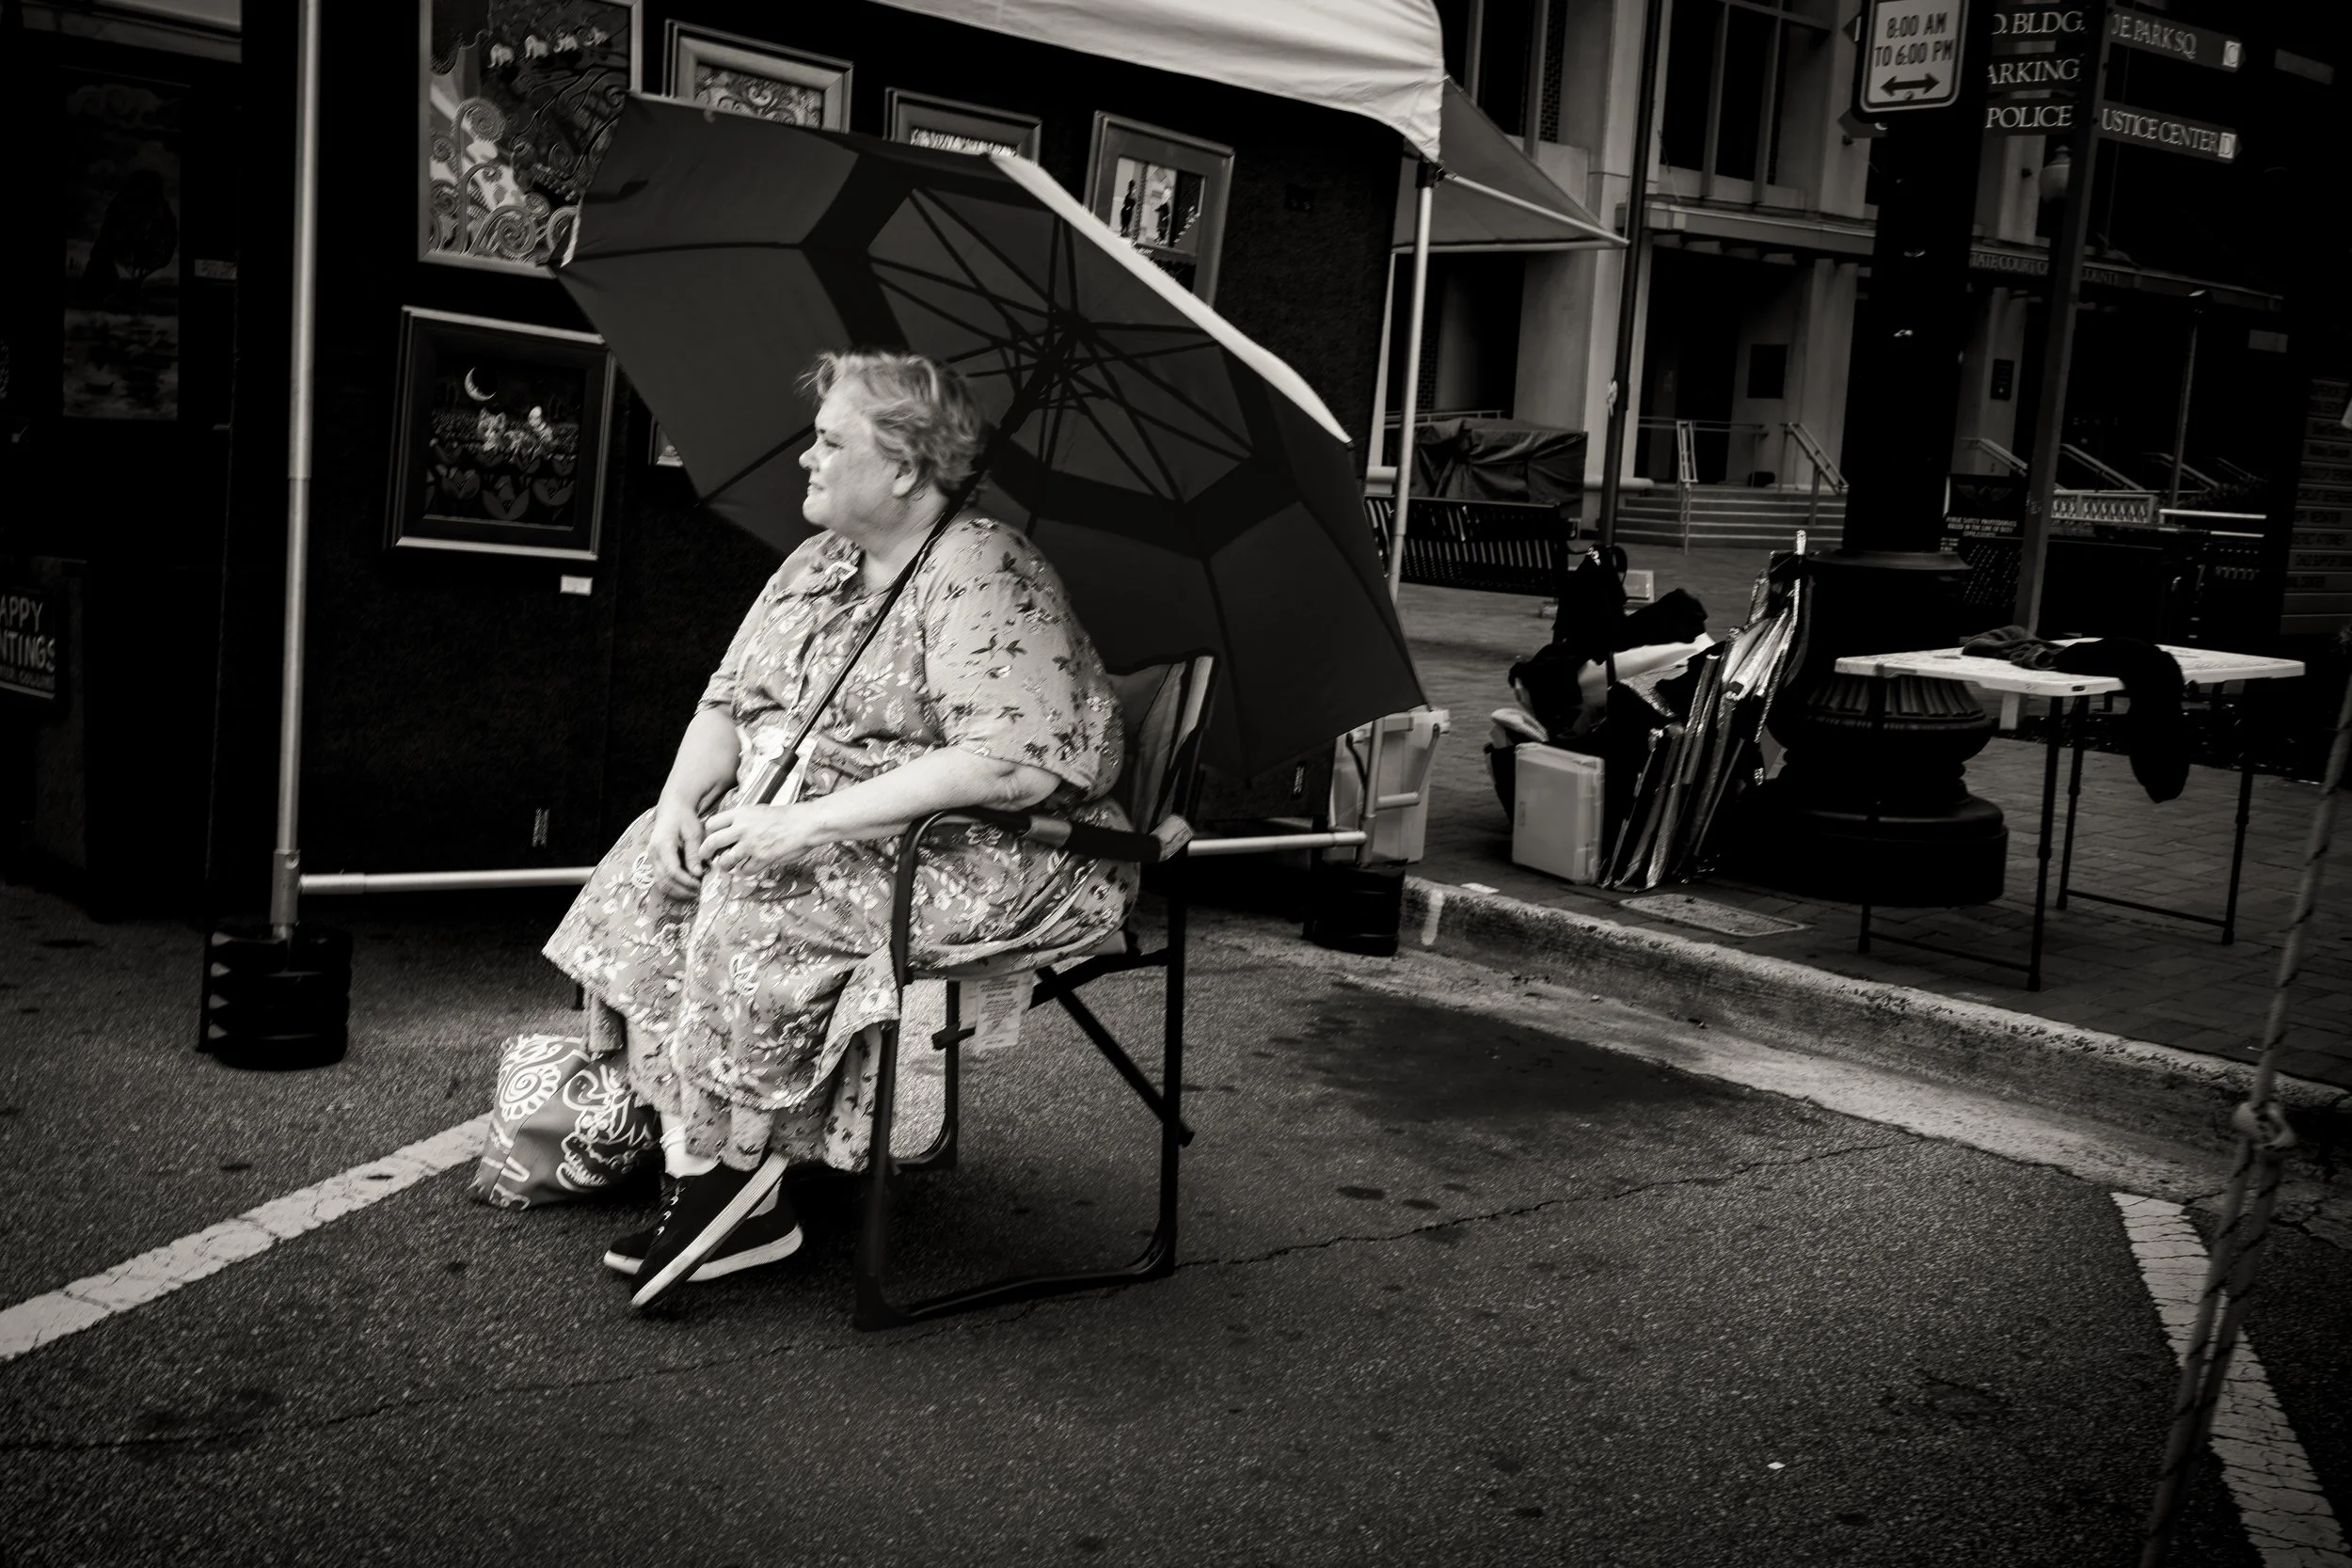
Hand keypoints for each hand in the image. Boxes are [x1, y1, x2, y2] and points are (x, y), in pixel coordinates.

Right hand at [648, 797, 707, 898]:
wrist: (672, 810)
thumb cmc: (684, 818)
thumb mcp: (693, 832)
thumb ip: (693, 853)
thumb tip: (697, 873)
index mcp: (662, 845)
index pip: (672, 870)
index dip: (686, 881)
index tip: (699, 883)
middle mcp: (653, 854)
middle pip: (665, 880)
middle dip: (682, 889)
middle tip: (699, 892)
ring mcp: (652, 858)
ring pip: (661, 883)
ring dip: (677, 891)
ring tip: (694, 893)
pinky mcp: (654, 862)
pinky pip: (660, 880)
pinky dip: (672, 888)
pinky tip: (685, 889)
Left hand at [703, 803, 819, 874]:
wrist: (805, 823)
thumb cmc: (786, 816)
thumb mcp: (759, 810)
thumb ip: (743, 819)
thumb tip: (730, 829)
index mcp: (741, 814)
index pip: (712, 823)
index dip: (707, 833)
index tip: (708, 838)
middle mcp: (742, 829)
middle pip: (712, 842)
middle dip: (705, 852)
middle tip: (705, 856)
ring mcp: (751, 845)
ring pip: (725, 860)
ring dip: (724, 865)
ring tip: (726, 866)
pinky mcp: (762, 858)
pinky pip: (744, 870)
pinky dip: (743, 871)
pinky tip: (746, 868)